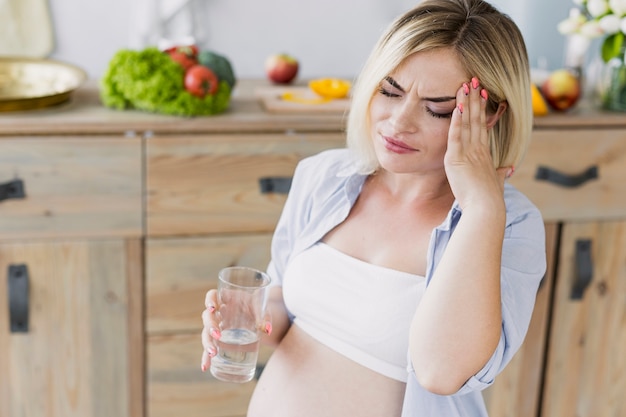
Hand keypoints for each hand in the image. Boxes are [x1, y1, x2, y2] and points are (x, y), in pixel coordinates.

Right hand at [200, 289, 271, 371]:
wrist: (259, 316)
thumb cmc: (258, 307)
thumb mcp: (262, 308)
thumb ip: (264, 317)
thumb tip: (267, 329)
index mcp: (226, 299)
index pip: (212, 295)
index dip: (209, 300)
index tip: (212, 308)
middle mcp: (218, 312)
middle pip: (207, 317)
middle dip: (210, 327)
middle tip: (218, 335)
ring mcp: (217, 326)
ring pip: (206, 333)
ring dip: (207, 343)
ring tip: (213, 353)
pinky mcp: (219, 339)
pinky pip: (210, 347)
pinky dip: (206, 357)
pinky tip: (205, 367)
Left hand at [444, 77, 510, 211]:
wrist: (486, 208)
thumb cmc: (490, 199)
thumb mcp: (496, 183)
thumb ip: (501, 174)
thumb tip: (507, 170)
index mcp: (484, 154)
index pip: (482, 126)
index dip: (481, 109)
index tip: (481, 94)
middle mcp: (478, 149)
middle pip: (476, 119)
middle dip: (475, 99)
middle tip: (474, 80)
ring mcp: (469, 152)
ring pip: (467, 122)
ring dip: (466, 103)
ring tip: (466, 85)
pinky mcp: (457, 158)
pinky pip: (457, 135)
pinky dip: (456, 120)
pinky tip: (457, 106)